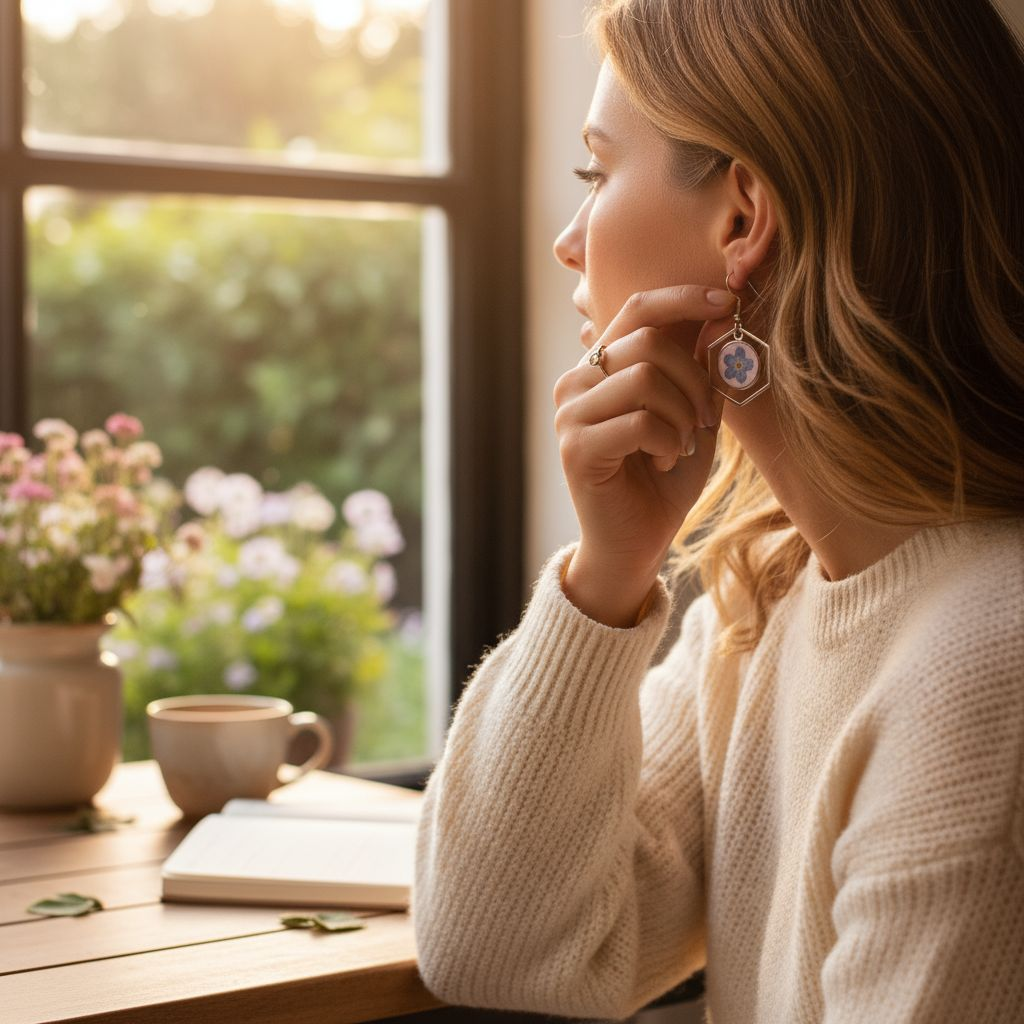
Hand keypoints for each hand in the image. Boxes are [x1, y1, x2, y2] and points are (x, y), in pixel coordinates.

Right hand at [552, 286, 733, 623]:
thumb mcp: (692, 415)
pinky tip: (665, 461)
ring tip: (681, 445)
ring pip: (642, 377)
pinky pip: (639, 421)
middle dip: (693, 378)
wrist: (636, 543)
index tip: (727, 302)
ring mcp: (569, 414)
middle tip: (705, 420)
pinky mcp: (576, 448)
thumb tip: (720, 317)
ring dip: (681, 414)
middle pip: (646, 341)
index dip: (684, 297)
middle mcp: (575, 382)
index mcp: (601, 366)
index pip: (637, 308)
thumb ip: (699, 370)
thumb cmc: (663, 479)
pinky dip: (668, 441)